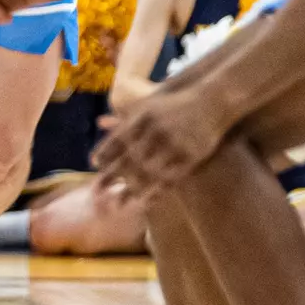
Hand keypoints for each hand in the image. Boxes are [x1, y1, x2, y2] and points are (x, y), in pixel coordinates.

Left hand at [91, 86, 227, 202]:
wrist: (210, 101)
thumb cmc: (173, 104)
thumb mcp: (147, 104)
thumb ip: (125, 117)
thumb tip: (100, 122)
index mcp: (141, 118)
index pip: (116, 140)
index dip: (104, 154)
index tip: (94, 166)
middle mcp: (155, 131)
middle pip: (129, 160)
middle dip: (112, 177)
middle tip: (99, 192)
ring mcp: (174, 144)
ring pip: (149, 172)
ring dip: (134, 189)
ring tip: (120, 203)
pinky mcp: (191, 155)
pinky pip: (172, 178)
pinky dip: (159, 190)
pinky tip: (149, 200)